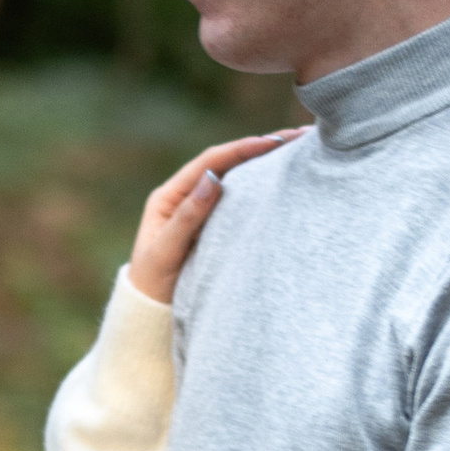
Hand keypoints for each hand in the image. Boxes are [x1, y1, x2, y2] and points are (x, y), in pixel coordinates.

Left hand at [126, 130, 304, 305]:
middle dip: (260, 148)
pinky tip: (286, 182)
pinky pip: (240, 202)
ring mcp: (202, 211)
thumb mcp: (166, 250)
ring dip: (265, 165)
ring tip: (299, 150)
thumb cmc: (152, 284)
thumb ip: (188, 217)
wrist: (149, 315)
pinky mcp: (215, 227)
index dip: (242, 149)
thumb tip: (213, 179)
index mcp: (169, 196)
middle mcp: (186, 197)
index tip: (273, 142)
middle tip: (298, 135)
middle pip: (227, 164)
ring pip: (237, 180)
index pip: (210, 162)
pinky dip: (262, 190)